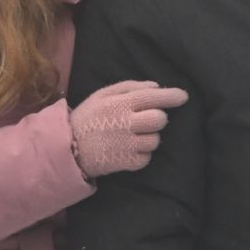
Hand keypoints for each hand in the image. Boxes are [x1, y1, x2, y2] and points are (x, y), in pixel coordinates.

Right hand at [70, 80, 188, 178]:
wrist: (65, 149)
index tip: (184, 97)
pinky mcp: (126, 163)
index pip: (152, 97)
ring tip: (131, 137)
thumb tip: (156, 86)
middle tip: (145, 121)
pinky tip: (127, 150)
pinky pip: (147, 158)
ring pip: (156, 140)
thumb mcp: (101, 96)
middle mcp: (124, 123)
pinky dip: (141, 155)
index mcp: (118, 104)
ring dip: (149, 138)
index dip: (171, 96)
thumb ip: (129, 87)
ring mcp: (126, 145)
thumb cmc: (87, 118)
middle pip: (159, 120)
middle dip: (158, 119)